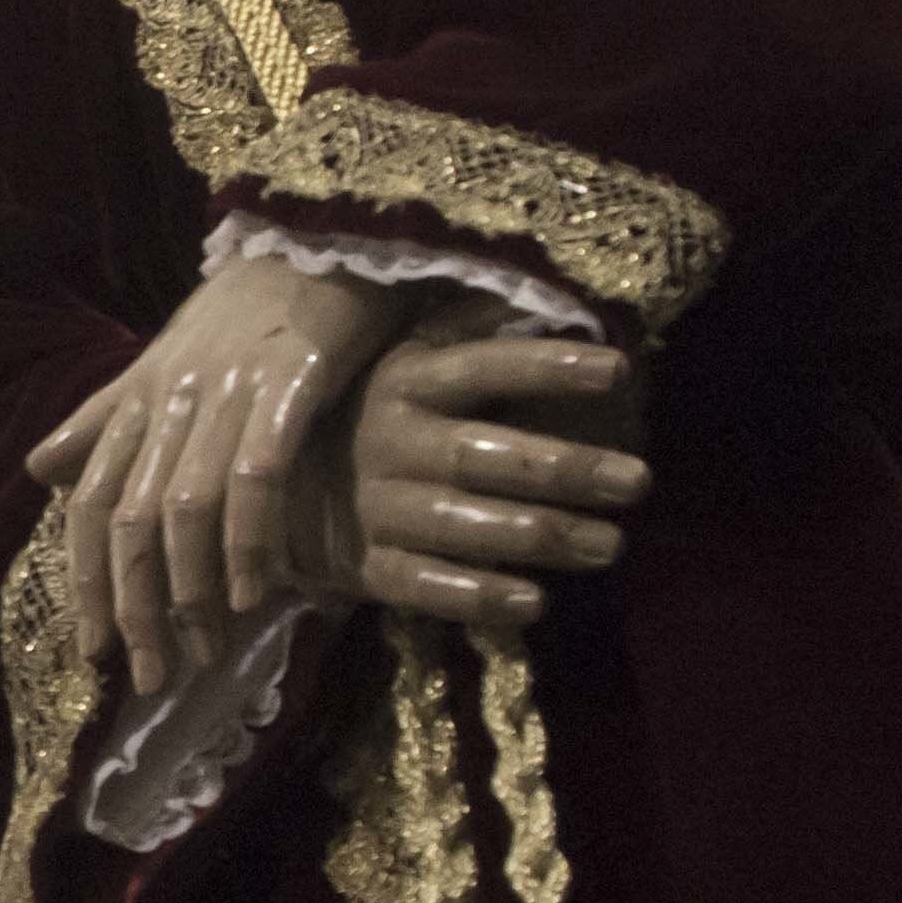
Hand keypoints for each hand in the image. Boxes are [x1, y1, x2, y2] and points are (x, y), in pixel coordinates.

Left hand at [23, 258, 410, 694]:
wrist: (320, 240)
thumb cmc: (242, 313)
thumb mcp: (161, 363)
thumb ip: (102, 420)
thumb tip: (37, 470)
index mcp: (135, 400)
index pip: (88, 504)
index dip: (86, 583)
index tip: (95, 653)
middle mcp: (170, 400)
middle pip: (131, 521)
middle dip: (137, 607)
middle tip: (152, 674)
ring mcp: (228, 392)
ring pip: (186, 509)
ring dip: (192, 590)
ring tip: (205, 650)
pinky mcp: (290, 384)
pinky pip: (256, 476)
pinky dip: (250, 541)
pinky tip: (259, 593)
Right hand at [289, 319, 648, 629]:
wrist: (263, 485)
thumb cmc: (363, 411)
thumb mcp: (404, 359)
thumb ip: (468, 332)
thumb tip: (548, 300)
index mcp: (405, 380)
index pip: (484, 368)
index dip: (547, 367)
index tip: (618, 369)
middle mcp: (389, 442)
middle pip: (486, 456)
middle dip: (566, 469)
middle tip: (638, 481)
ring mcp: (374, 508)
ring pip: (465, 525)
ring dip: (541, 537)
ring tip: (611, 545)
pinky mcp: (363, 567)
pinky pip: (424, 587)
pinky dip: (478, 598)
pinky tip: (534, 602)